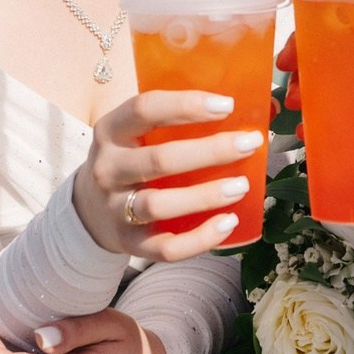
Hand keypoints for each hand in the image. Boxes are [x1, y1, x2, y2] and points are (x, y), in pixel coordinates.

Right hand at [73, 90, 264, 260]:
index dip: (186, 105)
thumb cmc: (132, 158)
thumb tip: (265, 107)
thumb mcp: (138, 132)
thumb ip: (180, 120)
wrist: (88, 208)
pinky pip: (165, 247)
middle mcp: (108, 168)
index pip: (145, 109)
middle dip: (211, 151)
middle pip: (160, 160)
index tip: (227, 105)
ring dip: (205, 196)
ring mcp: (115, 208)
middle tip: (249, 143)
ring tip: (242, 186)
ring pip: (160, 205)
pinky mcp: (128, 242)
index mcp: (111, 130)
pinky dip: (199, 239)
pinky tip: (228, 223)